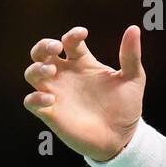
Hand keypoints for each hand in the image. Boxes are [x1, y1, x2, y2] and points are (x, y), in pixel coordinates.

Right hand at [23, 25, 145, 161]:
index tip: (83, 34)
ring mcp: (56, 93)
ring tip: (52, 70)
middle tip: (55, 47)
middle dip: (43, 45)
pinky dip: (35, 98)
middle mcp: (66, 75)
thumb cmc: (126, 107)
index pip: (69, 42)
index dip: (72, 35)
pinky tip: (51, 99)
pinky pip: (31, 102)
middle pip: (42, 53)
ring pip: (32, 73)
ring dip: (37, 68)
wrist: (122, 138)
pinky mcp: (50, 113)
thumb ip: (131, 55)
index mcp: (83, 63)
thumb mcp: (133, 79)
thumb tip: (134, 28)